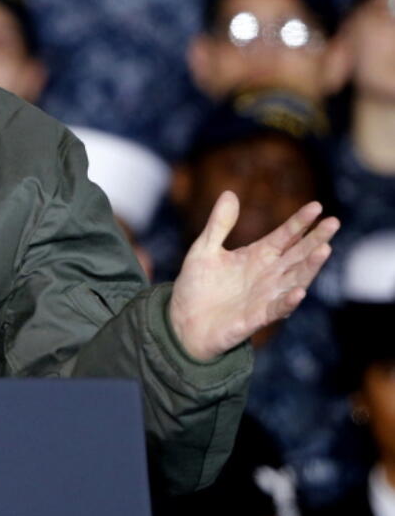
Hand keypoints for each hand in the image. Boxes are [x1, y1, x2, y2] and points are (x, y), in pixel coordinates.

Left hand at [169, 192, 338, 361]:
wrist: (182, 322)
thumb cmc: (197, 286)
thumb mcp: (204, 249)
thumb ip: (219, 224)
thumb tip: (229, 193)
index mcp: (257, 256)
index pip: (284, 236)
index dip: (299, 222)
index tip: (316, 206)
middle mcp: (267, 275)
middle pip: (297, 254)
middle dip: (315, 239)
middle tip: (333, 222)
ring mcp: (265, 297)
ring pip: (295, 280)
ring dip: (310, 266)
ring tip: (324, 249)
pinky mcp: (255, 318)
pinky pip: (276, 310)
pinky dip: (288, 301)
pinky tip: (299, 291)